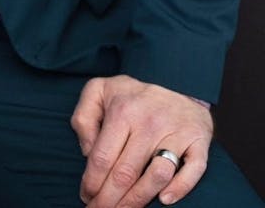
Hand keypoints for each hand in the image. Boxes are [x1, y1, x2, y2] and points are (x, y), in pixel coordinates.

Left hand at [71, 74, 212, 206]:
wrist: (179, 85)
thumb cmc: (133, 96)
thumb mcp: (99, 91)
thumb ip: (83, 117)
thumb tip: (87, 152)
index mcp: (123, 111)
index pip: (102, 157)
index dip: (91, 183)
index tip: (85, 196)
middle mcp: (150, 122)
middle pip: (126, 173)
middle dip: (109, 200)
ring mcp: (176, 132)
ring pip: (156, 176)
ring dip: (138, 200)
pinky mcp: (199, 142)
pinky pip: (192, 171)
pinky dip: (179, 189)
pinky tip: (164, 201)